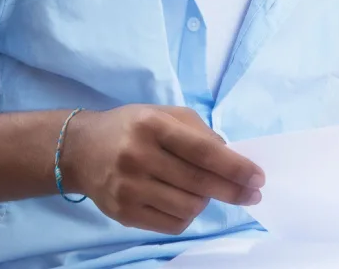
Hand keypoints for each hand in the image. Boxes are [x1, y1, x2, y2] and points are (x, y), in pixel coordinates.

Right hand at [61, 105, 264, 235]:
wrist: (80, 150)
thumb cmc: (131, 128)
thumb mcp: (163, 114)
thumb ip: (198, 131)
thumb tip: (231, 158)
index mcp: (152, 126)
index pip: (203, 151)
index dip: (235, 167)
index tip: (257, 177)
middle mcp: (137, 156)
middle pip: (199, 183)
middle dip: (233, 190)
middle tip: (253, 194)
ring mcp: (128, 188)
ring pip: (189, 207)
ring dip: (205, 201)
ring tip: (201, 189)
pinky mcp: (123, 213)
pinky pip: (173, 224)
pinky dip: (187, 215)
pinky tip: (182, 201)